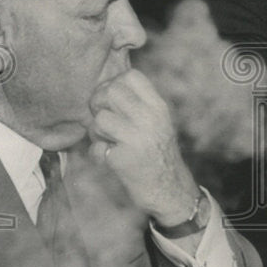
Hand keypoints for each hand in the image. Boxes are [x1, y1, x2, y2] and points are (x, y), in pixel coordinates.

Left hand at [88, 69, 196, 227]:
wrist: (171, 190)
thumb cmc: (158, 154)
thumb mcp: (158, 122)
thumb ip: (139, 104)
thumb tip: (106, 87)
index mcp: (159, 107)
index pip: (130, 76)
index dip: (114, 84)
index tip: (113, 101)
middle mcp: (151, 119)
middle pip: (111, 91)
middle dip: (99, 103)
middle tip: (103, 120)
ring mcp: (138, 139)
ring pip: (100, 119)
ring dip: (97, 132)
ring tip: (108, 141)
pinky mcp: (124, 160)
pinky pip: (96, 148)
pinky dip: (97, 155)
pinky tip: (110, 159)